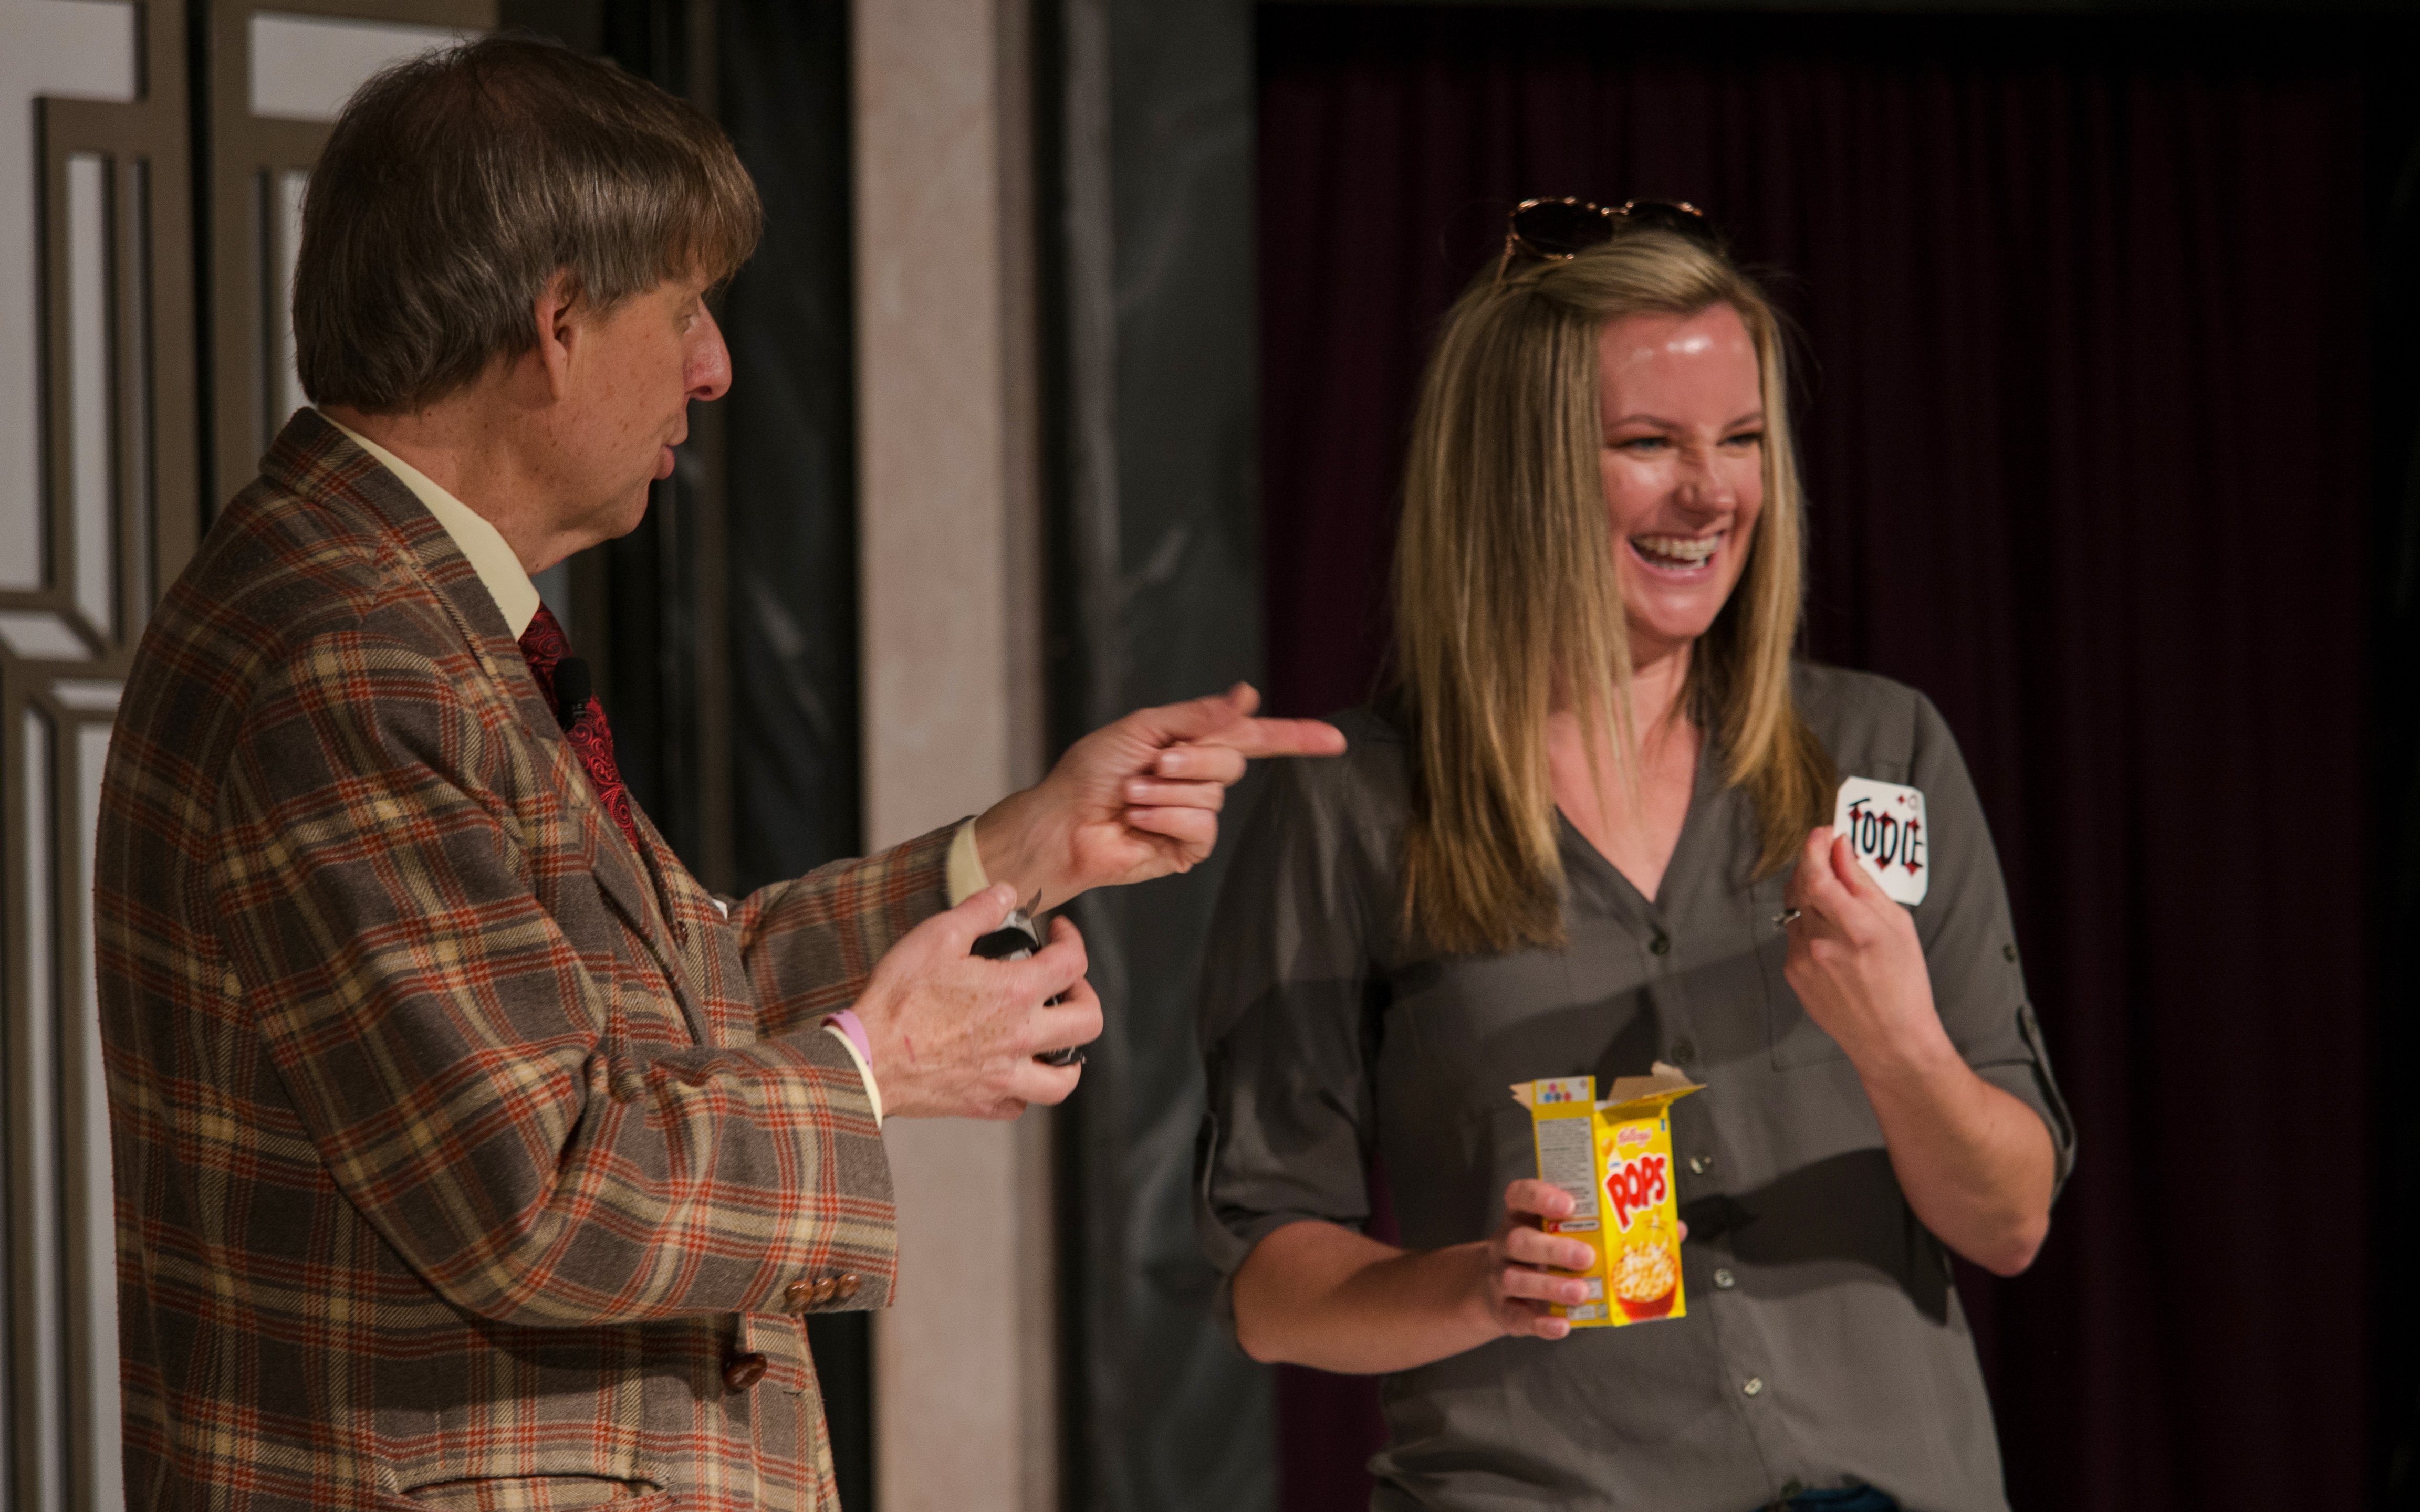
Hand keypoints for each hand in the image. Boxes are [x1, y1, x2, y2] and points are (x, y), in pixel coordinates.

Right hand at [850, 884, 1103, 1119]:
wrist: (866, 1059)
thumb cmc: (897, 1000)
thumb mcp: (936, 937)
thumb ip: (978, 911)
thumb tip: (1006, 894)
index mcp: (1016, 993)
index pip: (1073, 963)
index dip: (1072, 939)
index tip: (1059, 932)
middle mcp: (1021, 1038)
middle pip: (1088, 1021)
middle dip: (1085, 996)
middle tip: (1065, 986)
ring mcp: (1006, 1077)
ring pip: (1064, 1079)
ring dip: (1069, 1057)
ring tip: (1054, 1038)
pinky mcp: (984, 1104)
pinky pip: (1022, 1104)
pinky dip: (1024, 1089)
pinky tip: (1011, 1070)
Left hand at [972, 683, 1345, 908]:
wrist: (1062, 822)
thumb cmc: (1090, 773)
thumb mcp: (1143, 728)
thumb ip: (1198, 716)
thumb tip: (1247, 696)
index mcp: (1193, 743)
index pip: (1257, 738)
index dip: (1296, 737)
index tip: (1334, 740)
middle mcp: (1199, 778)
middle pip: (1233, 760)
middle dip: (1191, 759)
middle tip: (1151, 765)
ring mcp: (1195, 815)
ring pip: (1214, 795)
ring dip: (1166, 792)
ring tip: (1131, 797)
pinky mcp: (1187, 848)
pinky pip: (1202, 827)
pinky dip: (1167, 818)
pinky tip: (1139, 821)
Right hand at [1472, 1180, 1604, 1341]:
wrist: (1497, 1290)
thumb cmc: (1539, 1256)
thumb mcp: (1551, 1234)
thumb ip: (1586, 1229)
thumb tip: (1649, 1226)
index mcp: (1520, 1217)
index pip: (1520, 1195)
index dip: (1541, 1197)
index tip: (1569, 1206)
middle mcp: (1505, 1245)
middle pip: (1519, 1241)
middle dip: (1554, 1249)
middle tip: (1587, 1257)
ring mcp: (1500, 1278)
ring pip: (1516, 1279)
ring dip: (1550, 1286)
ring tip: (1581, 1292)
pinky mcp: (1503, 1310)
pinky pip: (1517, 1317)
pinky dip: (1540, 1323)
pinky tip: (1562, 1325)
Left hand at [1780, 828, 1948, 1068]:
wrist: (1889, 1039)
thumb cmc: (1904, 981)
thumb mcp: (1897, 925)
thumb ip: (1863, 884)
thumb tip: (1841, 847)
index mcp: (1856, 930)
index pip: (1817, 875)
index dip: (1814, 847)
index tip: (1823, 832)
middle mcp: (1822, 944)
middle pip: (1800, 885)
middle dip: (1811, 862)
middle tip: (1828, 853)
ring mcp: (1802, 960)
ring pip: (1794, 908)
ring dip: (1809, 892)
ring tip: (1835, 896)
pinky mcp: (1792, 973)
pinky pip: (1794, 933)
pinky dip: (1808, 922)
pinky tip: (1831, 933)